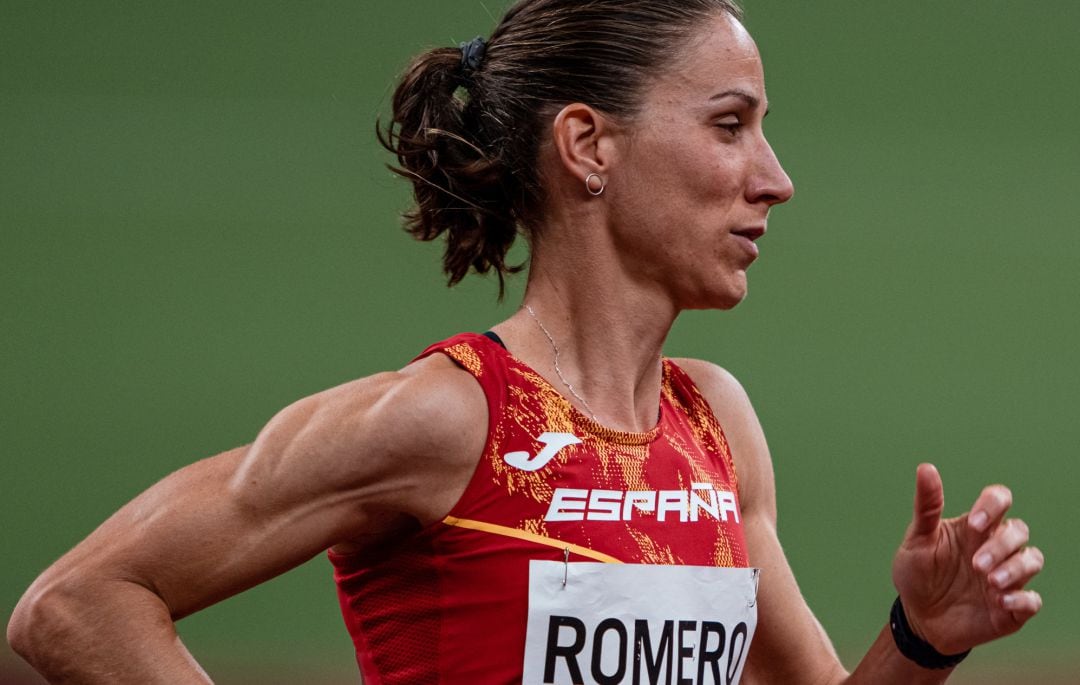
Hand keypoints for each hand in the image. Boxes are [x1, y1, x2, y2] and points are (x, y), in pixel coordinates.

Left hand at [891, 463, 1043, 655]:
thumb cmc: (917, 574)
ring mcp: (1006, 576)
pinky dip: (1023, 599)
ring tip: (990, 581)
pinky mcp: (1011, 607)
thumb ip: (926, 506)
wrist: (917, 618)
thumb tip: (926, 468)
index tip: (975, 523)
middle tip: (976, 565)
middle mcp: (995, 547)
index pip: (998, 500)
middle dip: (1001, 545)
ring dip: (1016, 568)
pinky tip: (1002, 602)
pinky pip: (1032, 600)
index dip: (993, 505)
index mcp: (973, 527)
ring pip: (1032, 560)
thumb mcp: (917, 540)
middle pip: (1019, 530)